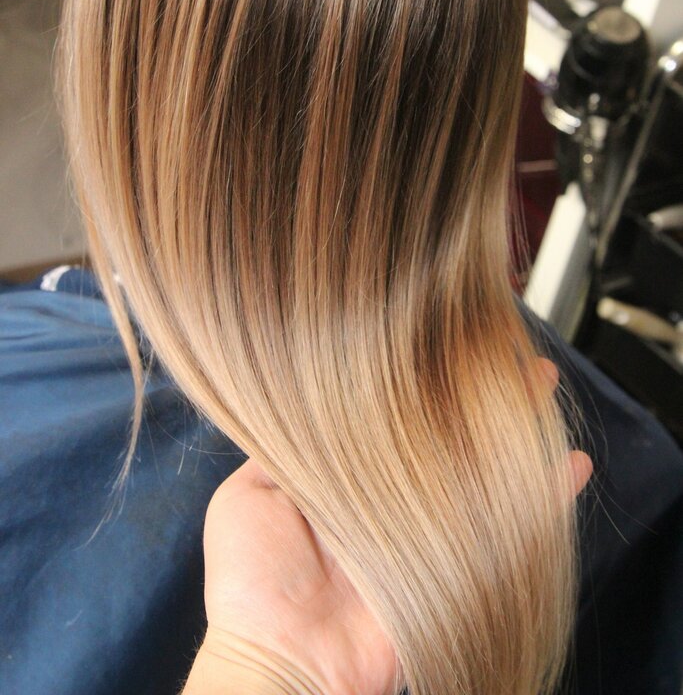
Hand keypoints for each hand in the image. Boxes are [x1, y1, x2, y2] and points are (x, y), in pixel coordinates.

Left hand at [185, 358, 591, 694]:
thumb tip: (295, 402)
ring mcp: (428, 530)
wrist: (282, 660)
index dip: (412, 379)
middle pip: (441, 433)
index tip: (433, 340)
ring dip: (513, 426)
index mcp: (342, 478)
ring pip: (480, 467)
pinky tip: (570, 463)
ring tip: (539, 382)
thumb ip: (279, 450)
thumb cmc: (253, 580)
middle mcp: (389, 497)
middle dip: (469, 390)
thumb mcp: (246, 495)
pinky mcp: (459, 565)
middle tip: (498, 349)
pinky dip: (545, 497)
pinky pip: (510, 527)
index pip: (386, 415)